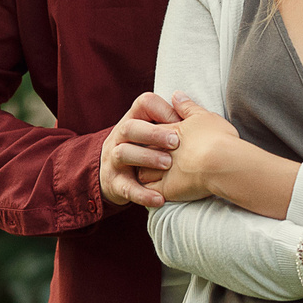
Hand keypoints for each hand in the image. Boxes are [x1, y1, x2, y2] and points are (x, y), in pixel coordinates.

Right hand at [100, 94, 181, 208]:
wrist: (112, 175)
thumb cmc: (142, 148)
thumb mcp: (151, 131)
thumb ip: (170, 120)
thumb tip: (190, 108)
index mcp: (132, 120)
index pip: (143, 104)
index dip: (162, 110)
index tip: (181, 121)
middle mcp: (119, 137)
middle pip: (130, 128)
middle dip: (153, 133)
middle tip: (175, 142)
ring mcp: (113, 160)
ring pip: (123, 153)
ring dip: (146, 158)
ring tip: (168, 165)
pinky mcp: (115, 183)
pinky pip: (126, 188)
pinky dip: (143, 194)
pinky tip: (160, 199)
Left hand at [146, 96, 242, 201]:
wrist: (222, 162)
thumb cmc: (217, 138)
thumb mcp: (204, 116)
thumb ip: (187, 107)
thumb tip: (175, 94)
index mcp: (169, 132)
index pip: (151, 133)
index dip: (153, 137)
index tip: (159, 142)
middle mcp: (161, 150)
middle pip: (143, 152)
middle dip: (144, 155)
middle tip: (151, 160)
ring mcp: (162, 171)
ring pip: (142, 172)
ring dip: (145, 173)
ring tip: (153, 177)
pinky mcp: (166, 190)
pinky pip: (149, 192)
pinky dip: (149, 193)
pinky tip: (155, 194)